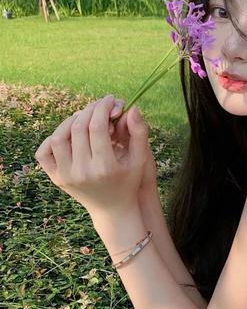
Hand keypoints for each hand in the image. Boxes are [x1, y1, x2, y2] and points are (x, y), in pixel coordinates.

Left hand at [35, 95, 149, 218]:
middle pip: (79, 128)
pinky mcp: (56, 178)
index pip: (98, 127)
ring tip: (85, 117)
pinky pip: (44, 152)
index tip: (110, 100)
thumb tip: (132, 108)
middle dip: (90, 110)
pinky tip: (69, 133)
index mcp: (105, 167)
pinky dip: (52, 137)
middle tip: (100, 104)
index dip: (103, 108)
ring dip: (71, 120)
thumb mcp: (141, 159)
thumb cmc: (130, 180)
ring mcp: (66, 176)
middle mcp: (82, 172)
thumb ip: (139, 132)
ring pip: (58, 137)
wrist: (113, 209)